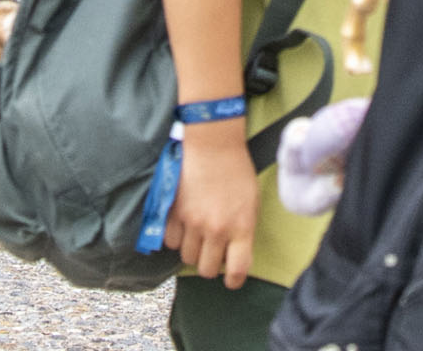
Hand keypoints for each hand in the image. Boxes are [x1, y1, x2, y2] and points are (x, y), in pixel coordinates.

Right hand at [164, 127, 259, 288]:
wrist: (213, 143)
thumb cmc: (236, 170)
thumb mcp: (251, 202)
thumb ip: (243, 230)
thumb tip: (235, 254)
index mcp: (241, 227)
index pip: (238, 270)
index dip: (234, 281)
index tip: (231, 279)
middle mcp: (216, 229)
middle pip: (207, 270)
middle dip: (210, 265)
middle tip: (211, 253)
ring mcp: (193, 221)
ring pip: (187, 257)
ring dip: (192, 251)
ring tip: (197, 236)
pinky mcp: (173, 211)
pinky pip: (171, 241)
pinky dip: (176, 238)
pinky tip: (183, 226)